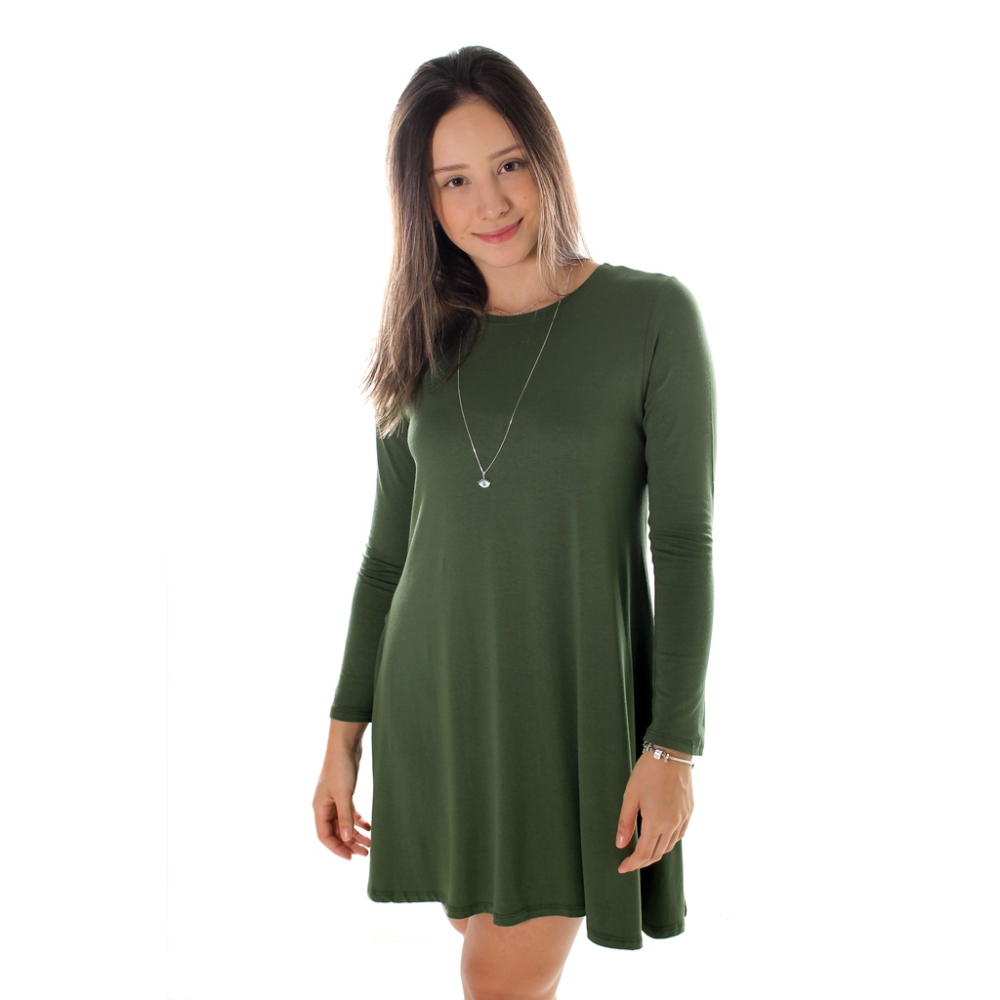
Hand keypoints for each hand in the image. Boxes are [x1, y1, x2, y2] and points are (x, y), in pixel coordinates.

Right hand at [313, 741, 371, 860]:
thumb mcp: (344, 794)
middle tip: (365, 853)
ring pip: (344, 824)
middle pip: (335, 832)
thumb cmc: (340, 767)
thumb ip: (345, 817)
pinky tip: (369, 827)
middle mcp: (325, 806)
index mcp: (319, 808)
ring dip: (356, 834)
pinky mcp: (344, 793)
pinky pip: (349, 813)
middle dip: (349, 844)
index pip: (324, 836)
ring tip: (369, 843)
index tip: (350, 857)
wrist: (345, 745)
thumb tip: (347, 839)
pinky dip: (358, 821)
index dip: (336, 848)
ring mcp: (334, 800)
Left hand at [615, 749, 692, 872]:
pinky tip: (660, 837)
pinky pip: (679, 834)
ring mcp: (683, 818)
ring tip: (643, 851)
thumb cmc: (648, 771)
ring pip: (670, 846)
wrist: (671, 753)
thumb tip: (620, 844)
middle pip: (658, 853)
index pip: (644, 853)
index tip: (622, 868)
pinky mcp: (689, 811)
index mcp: (656, 822)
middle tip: (630, 862)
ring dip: (656, 852)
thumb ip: (625, 822)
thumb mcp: (630, 795)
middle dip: (643, 861)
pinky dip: (669, 841)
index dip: (632, 864)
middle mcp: (673, 824)